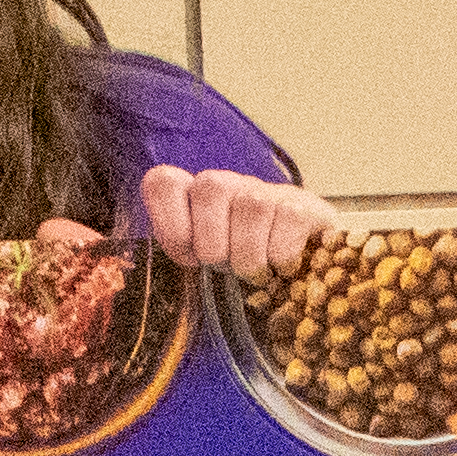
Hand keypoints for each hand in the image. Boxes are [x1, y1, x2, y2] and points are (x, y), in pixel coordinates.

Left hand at [131, 166, 342, 273]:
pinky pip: (287, 220)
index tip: (190, 258)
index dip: (172, 225)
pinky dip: (282, 257)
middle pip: (210, 186)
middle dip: (215, 243)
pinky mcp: (303, 206)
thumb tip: (152, 271)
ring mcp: (267, 192)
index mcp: (193, 198)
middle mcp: (228, 185)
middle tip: (226, 267)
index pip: (163, 182)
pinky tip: (284, 268)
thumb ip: (176, 257)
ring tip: (255, 273)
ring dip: (249, 256)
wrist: (304, 273)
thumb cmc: (239, 273)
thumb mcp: (201, 268)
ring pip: (251, 204)